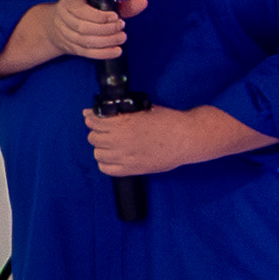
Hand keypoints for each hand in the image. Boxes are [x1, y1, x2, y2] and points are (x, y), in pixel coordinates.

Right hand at [28, 0, 144, 64]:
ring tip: (121, 38)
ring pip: (85, 41)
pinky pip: (87, 53)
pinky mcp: (72, 47)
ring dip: (107, 41)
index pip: (82, 11)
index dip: (100, 16)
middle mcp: (64, 18)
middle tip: (122, 27)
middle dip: (106, 29)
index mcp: (70, 2)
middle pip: (84, 28)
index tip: (116, 17)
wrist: (57, 24)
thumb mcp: (98, 0)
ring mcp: (66, 34)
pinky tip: (116, 51)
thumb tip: (143, 2)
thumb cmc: (84, 7)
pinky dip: (103, 53)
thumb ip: (121, 4)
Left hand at [84, 102, 245, 178]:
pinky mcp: (132, 169)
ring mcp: (125, 157)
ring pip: (98, 154)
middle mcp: (121, 141)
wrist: (188, 138)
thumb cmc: (171, 122)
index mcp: (124, 124)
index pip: (94, 122)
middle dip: (96, 132)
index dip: (91, 118)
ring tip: (110, 143)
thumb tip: (106, 112)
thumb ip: (124, 112)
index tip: (91, 116)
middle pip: (93, 138)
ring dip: (101, 147)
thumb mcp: (145, 110)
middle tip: (104, 129)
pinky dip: (106, 162)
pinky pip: (106, 169)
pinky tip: (112, 156)